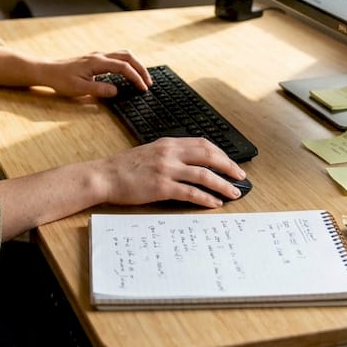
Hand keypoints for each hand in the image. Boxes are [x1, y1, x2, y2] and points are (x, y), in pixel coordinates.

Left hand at [36, 50, 152, 97]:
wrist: (48, 70)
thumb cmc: (61, 80)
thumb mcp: (79, 89)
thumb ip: (99, 89)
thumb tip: (116, 91)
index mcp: (97, 62)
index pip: (123, 67)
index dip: (135, 77)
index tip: (143, 88)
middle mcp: (100, 56)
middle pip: (128, 57)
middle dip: (141, 69)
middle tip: (149, 83)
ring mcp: (98, 56)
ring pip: (123, 55)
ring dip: (135, 65)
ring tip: (142, 78)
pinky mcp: (95, 59)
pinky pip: (116, 58)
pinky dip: (127, 64)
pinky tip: (127, 74)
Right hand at [94, 137, 245, 207]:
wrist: (105, 176)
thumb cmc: (125, 167)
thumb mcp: (150, 152)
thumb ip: (170, 154)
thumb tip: (191, 163)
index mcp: (168, 143)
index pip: (203, 144)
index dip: (221, 153)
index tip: (231, 163)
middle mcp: (170, 153)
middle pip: (209, 156)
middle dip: (229, 166)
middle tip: (240, 176)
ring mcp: (166, 169)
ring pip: (204, 175)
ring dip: (223, 184)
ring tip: (234, 193)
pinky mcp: (161, 187)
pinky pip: (191, 192)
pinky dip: (206, 198)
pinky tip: (214, 203)